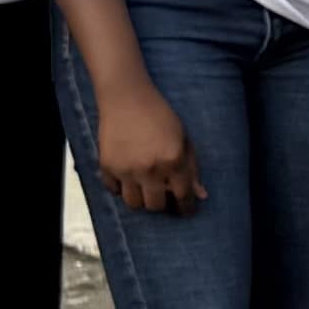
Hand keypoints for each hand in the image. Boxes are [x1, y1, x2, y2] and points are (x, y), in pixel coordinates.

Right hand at [87, 77, 204, 217]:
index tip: (186, 210)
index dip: (186, 208)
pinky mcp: (107, 165)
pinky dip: (120, 188)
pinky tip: (127, 178)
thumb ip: (192, 168)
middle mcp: (150, 169)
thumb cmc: (160, 115)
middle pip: (156, 206)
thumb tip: (201, 196)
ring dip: (141, 199)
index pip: (183, 196)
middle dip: (162, 204)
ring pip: (133, 203)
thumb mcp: (183, 138)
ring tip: (144, 188)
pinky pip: (113, 190)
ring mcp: (126, 169)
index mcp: (173, 160)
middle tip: (162, 195)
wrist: (126, 97)